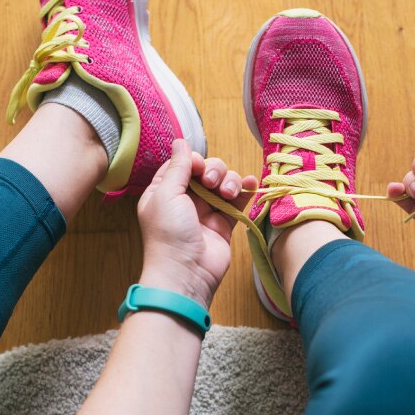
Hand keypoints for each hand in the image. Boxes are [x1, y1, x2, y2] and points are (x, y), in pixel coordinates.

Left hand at [136, 139, 257, 307]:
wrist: (186, 273)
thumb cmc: (169, 234)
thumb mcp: (166, 194)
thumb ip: (177, 167)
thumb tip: (180, 141)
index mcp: (165, 191)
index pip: (183, 164)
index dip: (194, 161)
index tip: (198, 169)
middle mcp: (185, 199)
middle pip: (207, 170)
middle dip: (214, 170)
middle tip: (212, 184)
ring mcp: (206, 211)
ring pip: (224, 182)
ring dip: (230, 181)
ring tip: (227, 194)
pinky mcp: (224, 223)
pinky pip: (238, 200)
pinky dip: (245, 190)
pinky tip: (250, 185)